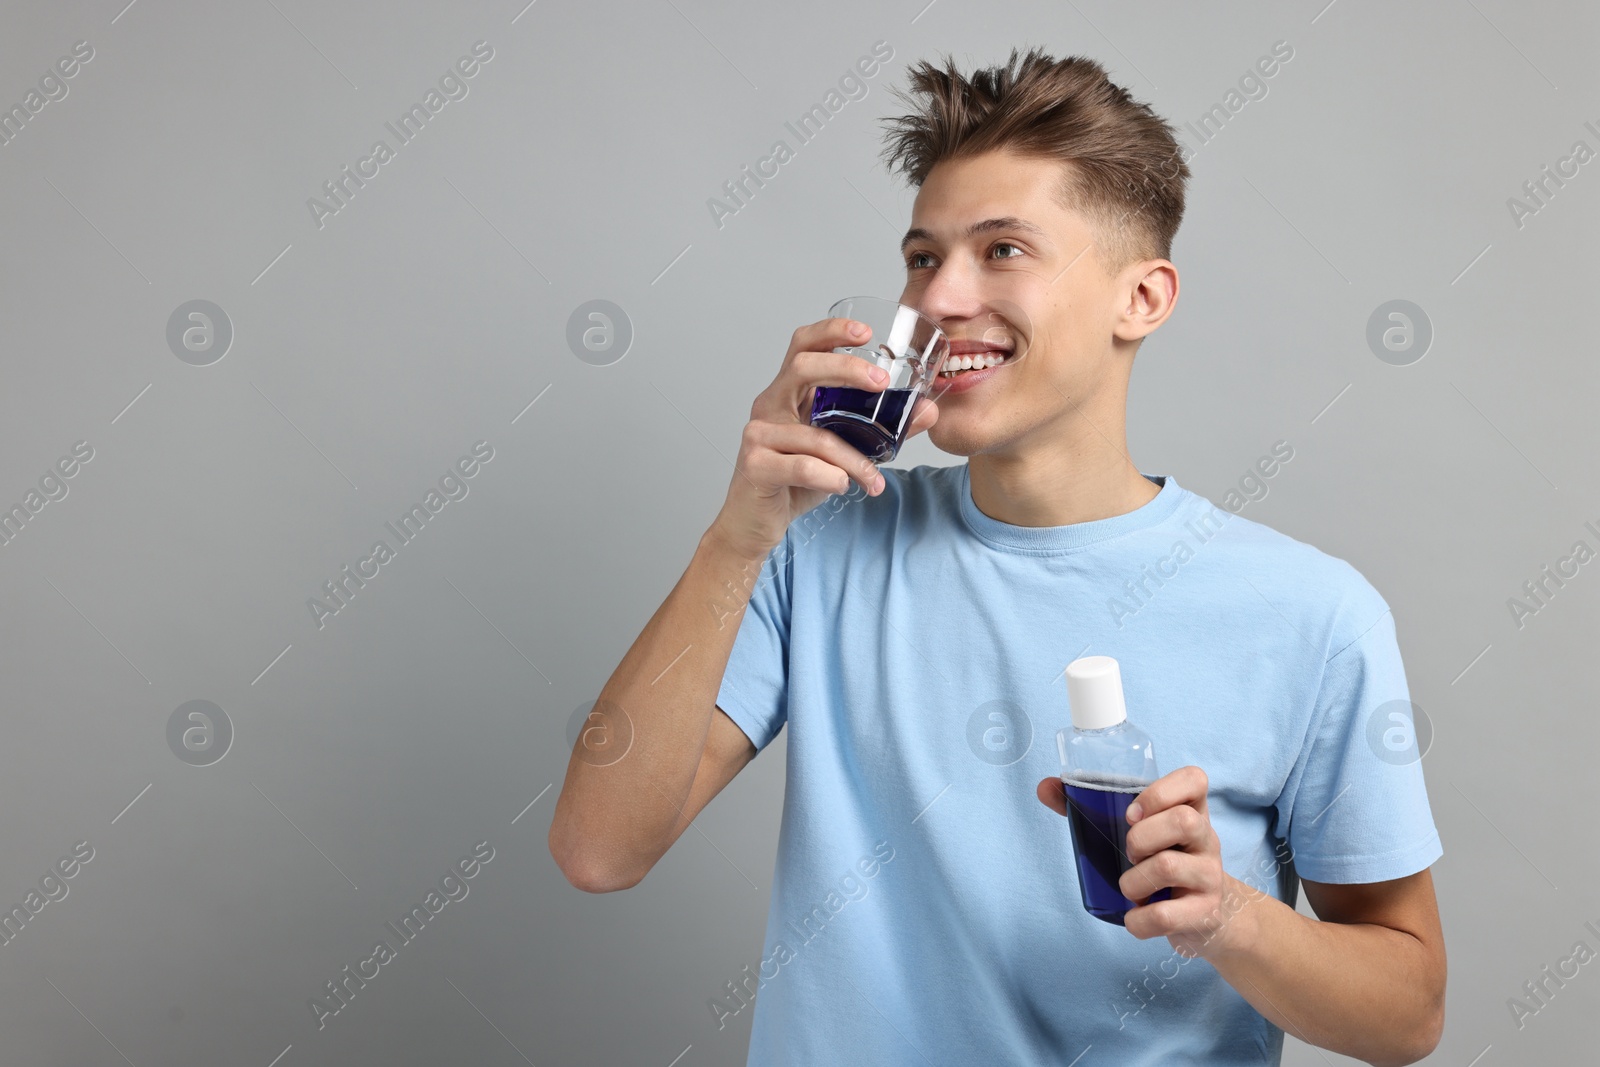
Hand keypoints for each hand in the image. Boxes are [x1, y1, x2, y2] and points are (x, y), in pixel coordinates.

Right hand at [709, 317, 938, 559]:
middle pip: (802, 367)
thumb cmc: (795, 481)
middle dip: (845, 369)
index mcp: (789, 393)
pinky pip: (802, 465)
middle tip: (881, 384)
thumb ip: (884, 431)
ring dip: (853, 459)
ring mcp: (758, 433)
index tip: (866, 332)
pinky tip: (842, 486)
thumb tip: (928, 412)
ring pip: (815, 435)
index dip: (832, 331)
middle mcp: (770, 405)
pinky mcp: (755, 464)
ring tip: (872, 478)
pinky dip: (830, 477)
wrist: (754, 524)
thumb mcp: (844, 451)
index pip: (804, 346)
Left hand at [1035, 765, 1259, 958]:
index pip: (1195, 779)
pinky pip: (1166, 915)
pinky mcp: (1205, 913)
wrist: (1210, 917)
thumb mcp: (1143, 832)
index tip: (1131, 813)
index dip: (1161, 791)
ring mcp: (1210, 876)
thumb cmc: (1164, 860)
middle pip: (1183, 820)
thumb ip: (1094, 807)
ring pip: (1168, 866)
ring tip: (1128, 888)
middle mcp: (1207, 838)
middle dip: (1140, 838)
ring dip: (1133, 881)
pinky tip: (1134, 917)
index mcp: (1191, 810)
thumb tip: (1044, 786)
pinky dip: (1139, 920)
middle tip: (1128, 853)